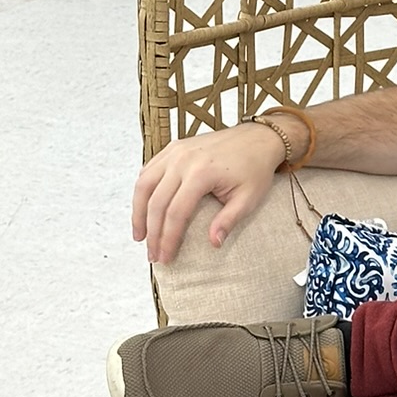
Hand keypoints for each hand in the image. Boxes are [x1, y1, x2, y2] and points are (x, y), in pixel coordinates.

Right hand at [133, 125, 284, 263]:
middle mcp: (183, 160)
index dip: (168, 239)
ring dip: (138, 213)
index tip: (166, 258)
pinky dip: (142, 191)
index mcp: (201, 173)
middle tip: (152, 255)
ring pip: (144, 185)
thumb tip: (213, 243)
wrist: (258, 138)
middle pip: (156, 202)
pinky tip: (143, 209)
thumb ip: (228, 221)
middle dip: (152, 233)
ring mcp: (175, 151)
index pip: (176, 213)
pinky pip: (148, 170)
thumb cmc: (255, 168)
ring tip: (140, 236)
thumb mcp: (249, 198)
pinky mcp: (173, 147)